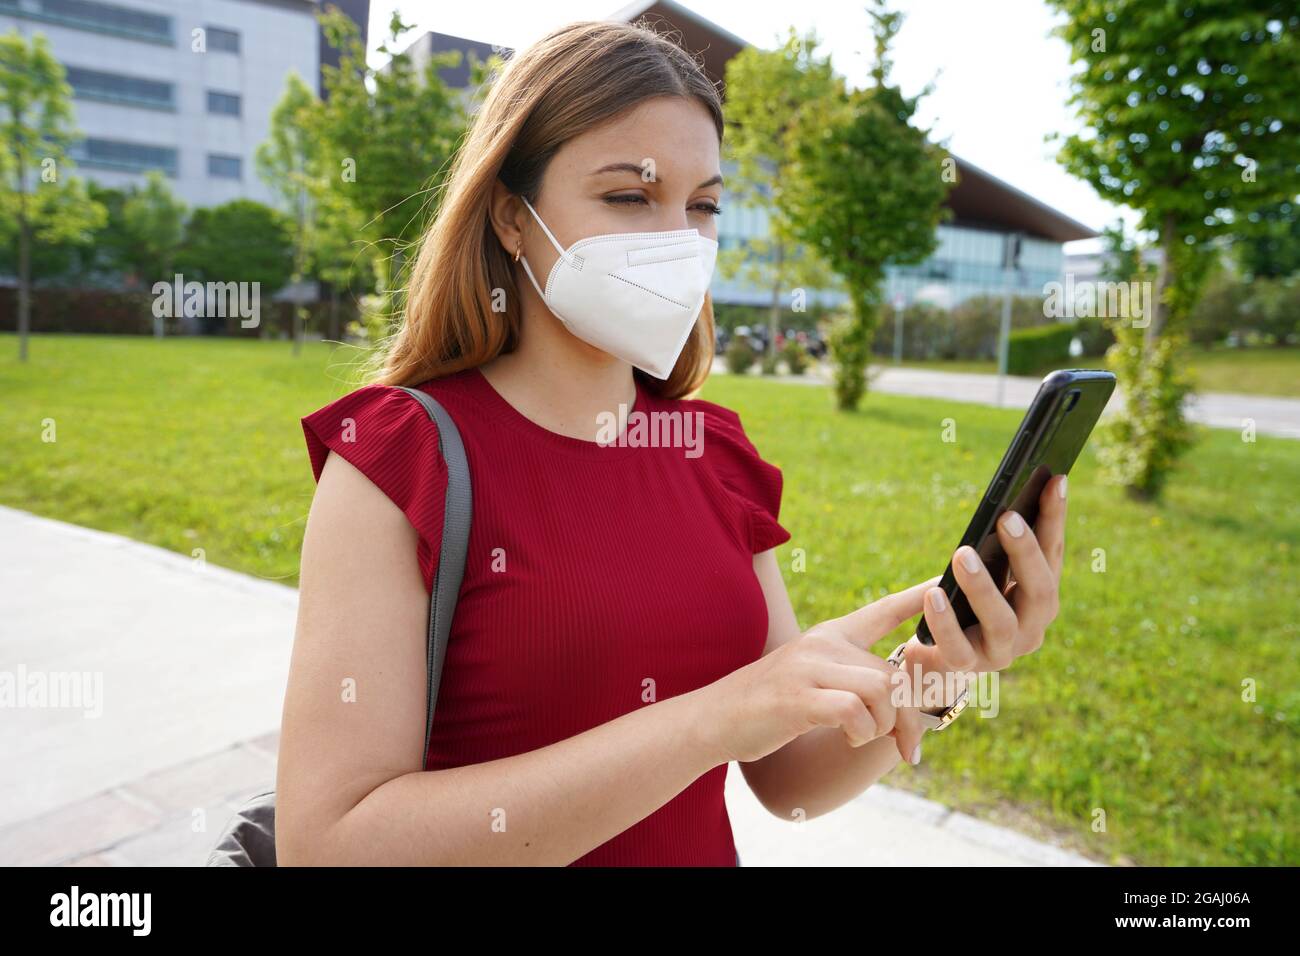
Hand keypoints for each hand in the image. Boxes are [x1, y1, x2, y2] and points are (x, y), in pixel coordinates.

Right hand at [706, 577, 939, 765]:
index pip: (882, 611)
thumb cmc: (769, 707)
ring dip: (883, 727)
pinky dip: (861, 733)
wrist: (714, 719)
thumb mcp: (813, 682)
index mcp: (829, 636)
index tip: (942, 584)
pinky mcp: (798, 698)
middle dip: (909, 718)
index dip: (916, 599)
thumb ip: (852, 681)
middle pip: (894, 673)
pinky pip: (855, 712)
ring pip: (881, 691)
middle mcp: (822, 644)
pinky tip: (846, 738)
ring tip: (861, 738)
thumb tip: (903, 702)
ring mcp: (809, 668)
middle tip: (908, 749)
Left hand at [901, 473, 1068, 686]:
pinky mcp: (966, 667)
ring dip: (984, 586)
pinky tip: (933, 594)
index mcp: (1041, 598)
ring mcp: (1002, 651)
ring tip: (962, 554)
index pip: (1053, 555)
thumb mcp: (987, 572)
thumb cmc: (966, 604)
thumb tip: (1007, 496)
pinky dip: (946, 620)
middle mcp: (1031, 627)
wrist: (938, 658)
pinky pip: (957, 646)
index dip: (1056, 519)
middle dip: (1026, 552)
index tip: (1054, 480)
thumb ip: (1000, 545)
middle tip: (1007, 517)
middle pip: (1039, 590)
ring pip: (1002, 621)